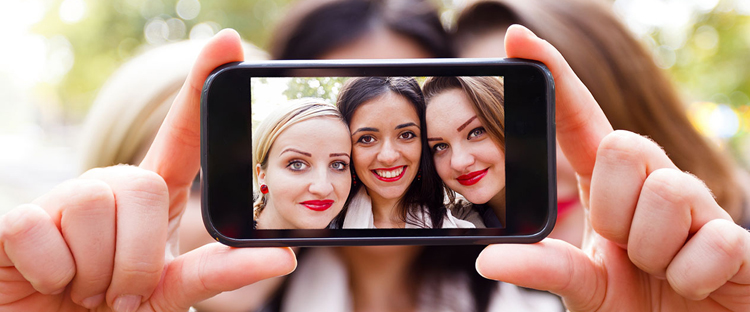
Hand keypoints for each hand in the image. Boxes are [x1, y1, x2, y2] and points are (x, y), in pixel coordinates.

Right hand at [0, 29, 295, 311]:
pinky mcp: (17, 220)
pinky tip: (50, 280)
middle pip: (144, 187)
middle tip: (120, 290)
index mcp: (154, 198)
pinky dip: (53, 274)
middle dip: (138, 259)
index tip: (228, 42)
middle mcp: (111, 188)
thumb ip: (219, 273)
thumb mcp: (173, 290)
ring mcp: (64, 200)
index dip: (202, 85)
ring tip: (86, 287)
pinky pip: (41, 232)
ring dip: (98, 271)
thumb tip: (284, 254)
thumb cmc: (115, 310)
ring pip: (95, 204)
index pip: (183, 133)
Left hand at [476, 25, 749, 310]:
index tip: (517, 38)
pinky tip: (693, 284)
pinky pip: (713, 242)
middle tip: (624, 247)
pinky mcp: (739, 239)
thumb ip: (545, 267)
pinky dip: (691, 277)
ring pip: (670, 192)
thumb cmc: (635, 307)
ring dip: (653, 250)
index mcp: (610, 187)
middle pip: (625, 145)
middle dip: (615, 208)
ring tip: (659, 271)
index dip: (554, 76)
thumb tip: (488, 260)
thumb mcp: (583, 286)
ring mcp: (700, 208)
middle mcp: (654, 184)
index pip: (580, 119)